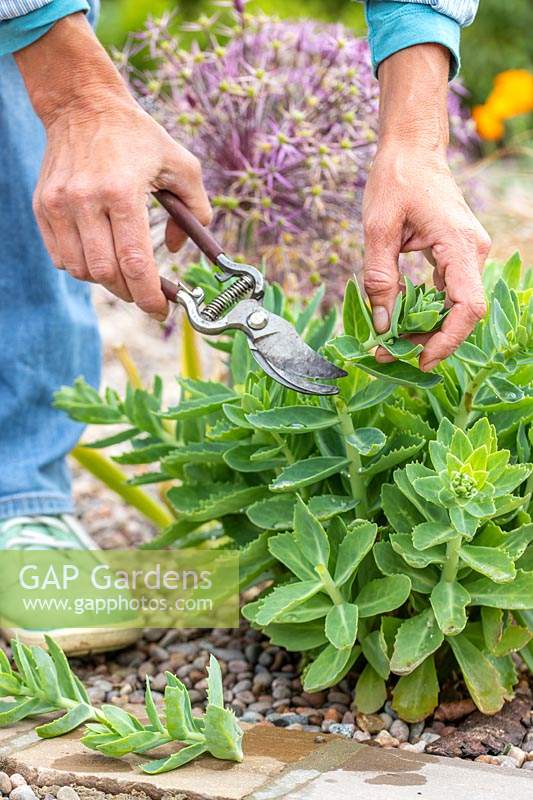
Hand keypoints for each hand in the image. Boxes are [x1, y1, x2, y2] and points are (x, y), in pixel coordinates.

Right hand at [15, 14, 210, 319]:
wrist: (83, 105)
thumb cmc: (138, 137)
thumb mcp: (182, 165)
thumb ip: (195, 211)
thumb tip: (179, 250)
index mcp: (123, 192)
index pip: (134, 262)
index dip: (149, 295)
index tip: (160, 309)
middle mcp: (86, 200)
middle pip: (106, 273)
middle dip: (130, 292)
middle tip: (145, 293)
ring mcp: (59, 205)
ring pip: (82, 271)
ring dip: (105, 280)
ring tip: (122, 269)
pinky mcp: (43, 207)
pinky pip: (61, 258)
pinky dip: (82, 266)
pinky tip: (98, 252)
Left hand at [363, 145, 489, 369]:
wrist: (412, 149)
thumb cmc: (396, 180)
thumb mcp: (377, 229)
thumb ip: (380, 277)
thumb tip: (382, 324)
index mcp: (458, 244)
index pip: (467, 306)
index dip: (448, 340)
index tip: (420, 360)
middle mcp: (471, 251)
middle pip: (461, 312)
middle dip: (428, 340)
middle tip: (388, 354)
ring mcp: (467, 253)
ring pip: (454, 306)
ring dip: (425, 328)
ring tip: (389, 341)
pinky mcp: (456, 254)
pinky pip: (447, 292)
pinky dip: (425, 310)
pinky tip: (399, 319)